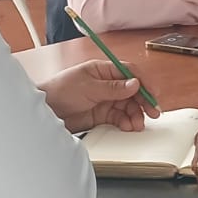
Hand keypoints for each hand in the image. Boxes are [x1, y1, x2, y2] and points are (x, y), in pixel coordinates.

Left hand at [39, 59, 157, 133]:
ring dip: (136, 114)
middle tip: (152, 112)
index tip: (152, 93)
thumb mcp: (88, 87)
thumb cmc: (59, 91)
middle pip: (133, 91)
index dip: (144, 82)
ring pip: (128, 106)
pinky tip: (128, 127)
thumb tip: (135, 83)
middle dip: (143, 102)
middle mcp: (107, 84)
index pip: (130, 72)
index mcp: (103, 70)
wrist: (44, 111)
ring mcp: (105, 100)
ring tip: (138, 124)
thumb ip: (113, 87)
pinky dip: (126, 122)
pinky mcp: (101, 115)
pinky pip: (120, 118)